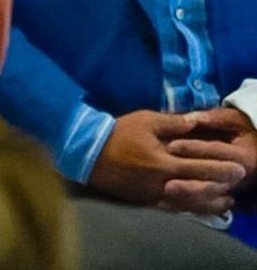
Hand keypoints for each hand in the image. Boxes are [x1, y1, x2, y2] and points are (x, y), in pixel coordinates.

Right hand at [88, 109, 247, 216]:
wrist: (88, 152)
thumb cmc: (118, 133)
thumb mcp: (145, 120)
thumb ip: (173, 123)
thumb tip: (197, 121)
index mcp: (165, 161)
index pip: (201, 166)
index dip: (222, 168)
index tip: (240, 168)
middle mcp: (163, 182)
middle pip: (199, 187)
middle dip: (221, 186)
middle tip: (237, 184)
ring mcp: (155, 194)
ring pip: (189, 202)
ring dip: (209, 202)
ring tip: (225, 202)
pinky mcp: (146, 201)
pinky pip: (172, 208)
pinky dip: (189, 209)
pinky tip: (198, 208)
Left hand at [171, 106, 256, 198]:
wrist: (255, 156)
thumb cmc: (242, 133)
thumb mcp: (235, 121)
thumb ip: (215, 119)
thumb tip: (192, 118)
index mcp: (243, 157)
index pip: (216, 152)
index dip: (194, 148)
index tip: (171, 145)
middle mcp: (239, 178)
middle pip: (212, 182)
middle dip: (189, 183)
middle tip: (167, 183)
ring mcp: (231, 191)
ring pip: (208, 198)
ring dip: (186, 198)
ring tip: (164, 193)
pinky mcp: (222, 199)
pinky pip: (204, 208)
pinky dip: (185, 206)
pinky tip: (165, 204)